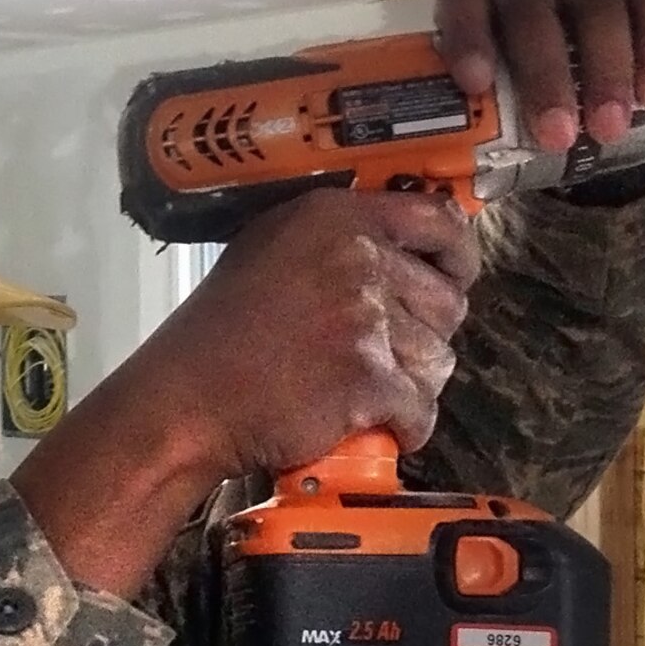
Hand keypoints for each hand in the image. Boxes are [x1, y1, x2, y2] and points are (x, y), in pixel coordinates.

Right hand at [11, 191, 475, 595]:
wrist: (187, 401)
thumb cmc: (219, 337)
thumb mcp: (271, 251)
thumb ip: (336, 241)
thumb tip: (399, 250)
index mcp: (336, 217)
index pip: (437, 220)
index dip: (457, 254)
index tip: (455, 275)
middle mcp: (357, 259)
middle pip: (446, 301)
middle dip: (424, 337)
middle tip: (386, 356)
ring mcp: (366, 319)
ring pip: (438, 360)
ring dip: (412, 385)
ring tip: (368, 394)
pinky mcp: (369, 380)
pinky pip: (421, 409)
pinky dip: (405, 427)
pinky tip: (375, 427)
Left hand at [435, 0, 644, 152]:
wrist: (576, 103)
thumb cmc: (518, 118)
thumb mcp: (490, 129)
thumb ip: (471, 146)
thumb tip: (447, 200)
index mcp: (478, 14)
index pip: (462, 4)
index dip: (466, 37)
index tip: (475, 85)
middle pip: (532, 13)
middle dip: (546, 76)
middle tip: (559, 137)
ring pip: (595, 7)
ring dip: (605, 70)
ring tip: (610, 130)